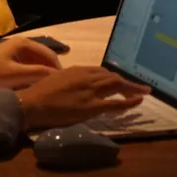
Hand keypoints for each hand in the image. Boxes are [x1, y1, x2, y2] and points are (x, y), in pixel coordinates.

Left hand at [0, 37, 61, 90]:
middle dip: (51, 69)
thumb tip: (57, 75)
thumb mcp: (16, 75)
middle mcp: (21, 44)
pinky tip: (36, 84)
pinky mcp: (10, 60)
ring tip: (50, 87)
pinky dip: (34, 73)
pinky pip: (28, 65)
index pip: (49, 53)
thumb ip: (38, 73)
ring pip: (36, 61)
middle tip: (59, 86)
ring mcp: (15, 51)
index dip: (58, 67)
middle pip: (43, 56)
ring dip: (43, 72)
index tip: (65, 82)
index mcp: (24, 44)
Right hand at [15, 66, 149, 130]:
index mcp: (77, 70)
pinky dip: (129, 101)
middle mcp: (86, 76)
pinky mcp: (91, 106)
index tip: (121, 83)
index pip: (101, 71)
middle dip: (128, 82)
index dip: (114, 77)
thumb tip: (77, 85)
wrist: (32, 103)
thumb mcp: (56, 79)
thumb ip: (70, 80)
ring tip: (143, 92)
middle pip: (112, 76)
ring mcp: (90, 91)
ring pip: (117, 85)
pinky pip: (115, 103)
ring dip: (132, 88)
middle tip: (139, 88)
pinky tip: (138, 101)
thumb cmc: (39, 93)